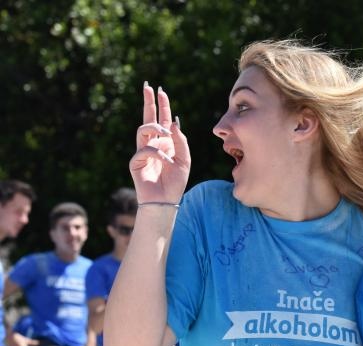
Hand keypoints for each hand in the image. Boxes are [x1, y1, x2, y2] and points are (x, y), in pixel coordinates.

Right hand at [129, 83, 190, 203]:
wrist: (166, 200)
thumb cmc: (176, 181)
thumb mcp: (185, 159)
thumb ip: (181, 140)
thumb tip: (173, 121)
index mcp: (165, 143)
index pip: (163, 120)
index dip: (162, 106)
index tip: (160, 90)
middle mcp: (153, 144)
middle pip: (148, 118)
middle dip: (148, 102)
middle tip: (148, 87)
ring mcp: (143, 151)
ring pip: (143, 129)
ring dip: (156, 129)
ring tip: (167, 135)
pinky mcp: (136, 162)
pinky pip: (145, 150)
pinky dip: (158, 154)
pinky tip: (166, 163)